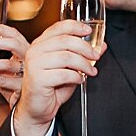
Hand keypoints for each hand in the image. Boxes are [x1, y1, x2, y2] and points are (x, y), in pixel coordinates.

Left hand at [0, 23, 30, 104]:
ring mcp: (29, 73)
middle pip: (14, 45)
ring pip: (7, 64)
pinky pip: (4, 81)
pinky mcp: (23, 87)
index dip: (2, 30)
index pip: (15, 35)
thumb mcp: (9, 68)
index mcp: (27, 51)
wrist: (33, 104)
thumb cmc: (18, 83)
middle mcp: (30, 60)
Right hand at [12, 19, 104, 135]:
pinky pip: (64, 74)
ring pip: (66, 57)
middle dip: (85, 48)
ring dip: (84, 64)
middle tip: (95, 56)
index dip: (76, 26)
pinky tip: (79, 80)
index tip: (88, 31)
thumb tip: (101, 46)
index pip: (58, 27)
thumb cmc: (51, 88)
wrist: (37, 109)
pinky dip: (76, 77)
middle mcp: (35, 51)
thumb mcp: (70, 67)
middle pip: (65, 41)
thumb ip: (83, 55)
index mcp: (41, 44)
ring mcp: (34, 64)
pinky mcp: (37, 79)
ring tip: (90, 71)